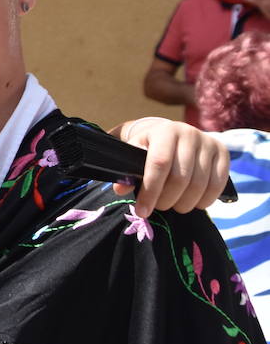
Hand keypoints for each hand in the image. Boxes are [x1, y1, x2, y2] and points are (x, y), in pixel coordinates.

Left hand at [113, 117, 230, 216]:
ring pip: (199, 184)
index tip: (142, 211)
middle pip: (180, 178)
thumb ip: (129, 169)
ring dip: (185, 203)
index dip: (150, 190)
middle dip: (167, 200)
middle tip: (160, 207)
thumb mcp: (136, 152)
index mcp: (164, 131)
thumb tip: (121, 189)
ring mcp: (208, 143)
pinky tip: (193, 203)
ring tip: (174, 206)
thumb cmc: (150, 147)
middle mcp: (189, 134)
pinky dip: (205, 200)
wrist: (173, 134)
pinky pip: (218, 184)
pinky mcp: (223, 153)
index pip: (159, 164)